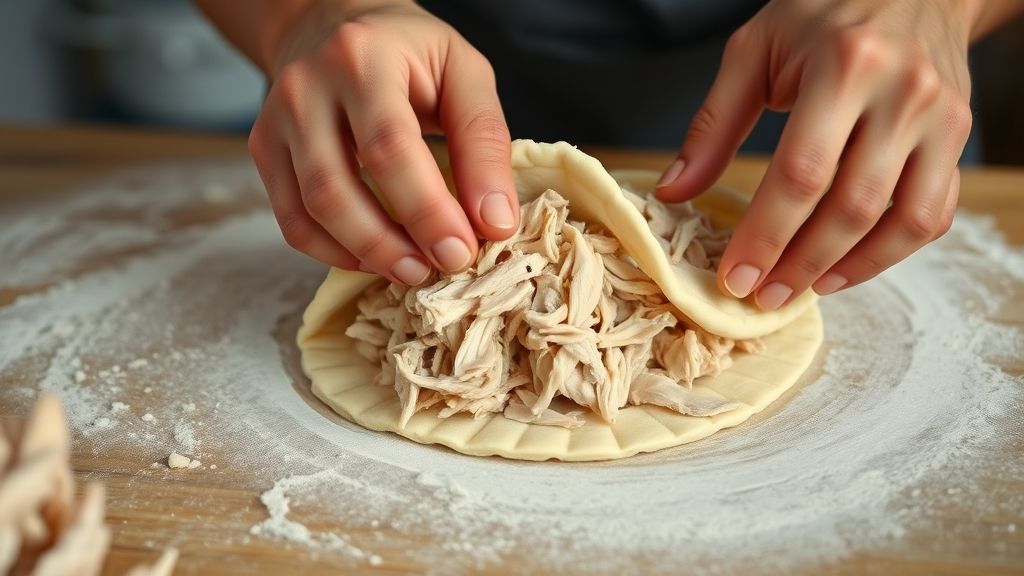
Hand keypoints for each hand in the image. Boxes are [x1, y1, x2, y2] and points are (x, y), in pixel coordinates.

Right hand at [247, 0, 517, 284]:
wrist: (335, 22)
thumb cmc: (410, 54)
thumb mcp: (464, 74)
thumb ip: (484, 143)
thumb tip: (494, 222)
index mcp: (362, 59)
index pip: (389, 148)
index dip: (427, 210)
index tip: (462, 251)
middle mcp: (305, 88)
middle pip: (337, 189)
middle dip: (393, 244)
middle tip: (441, 268)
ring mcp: (275, 121)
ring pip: (310, 213)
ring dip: (367, 255)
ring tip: (415, 270)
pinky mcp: (265, 150)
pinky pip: (293, 222)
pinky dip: (335, 253)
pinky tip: (376, 257)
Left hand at [656, 0, 974, 309]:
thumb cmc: (824, 14)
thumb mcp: (754, 49)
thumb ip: (713, 123)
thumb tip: (674, 191)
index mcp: (844, 64)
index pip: (801, 172)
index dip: (766, 234)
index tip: (734, 275)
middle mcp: (902, 92)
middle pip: (851, 205)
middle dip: (800, 263)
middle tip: (761, 296)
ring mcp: (940, 117)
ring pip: (901, 219)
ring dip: (848, 268)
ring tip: (800, 290)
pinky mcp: (957, 137)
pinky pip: (932, 214)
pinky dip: (890, 253)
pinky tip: (845, 268)